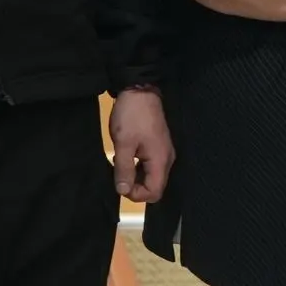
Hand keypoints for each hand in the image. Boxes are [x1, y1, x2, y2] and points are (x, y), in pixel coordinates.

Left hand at [109, 89, 174, 203]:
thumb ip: (124, 170)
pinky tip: (127, 157)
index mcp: (160, 160)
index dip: (136, 195)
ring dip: (136, 177)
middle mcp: (167, 159)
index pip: (154, 192)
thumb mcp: (123, 144)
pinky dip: (139, 167)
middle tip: (118, 175)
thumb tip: (123, 191)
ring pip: (152, 176)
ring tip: (120, 165)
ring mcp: (164, 152)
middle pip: (155, 186)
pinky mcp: (159, 146)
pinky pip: (151, 166)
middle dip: (136, 187)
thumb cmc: (132, 117)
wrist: (140, 90)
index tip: (119, 184)